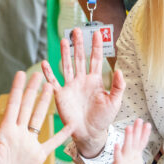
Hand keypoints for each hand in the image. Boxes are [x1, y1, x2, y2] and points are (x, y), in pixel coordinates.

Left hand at [0, 71, 71, 163]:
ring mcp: (30, 143)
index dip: (17, 89)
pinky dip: (62, 133)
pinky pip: (52, 141)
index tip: (21, 73)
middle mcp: (19, 133)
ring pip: (39, 118)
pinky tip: (69, 123)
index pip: (13, 104)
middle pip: (28, 106)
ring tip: (51, 88)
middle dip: (33, 90)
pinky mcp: (39, 155)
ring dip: (45, 104)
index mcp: (6, 130)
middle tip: (39, 74)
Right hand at [42, 28, 124, 157]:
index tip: (97, 32)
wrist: (90, 133)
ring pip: (67, 65)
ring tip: (63, 40)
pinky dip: (49, 73)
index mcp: (95, 81)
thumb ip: (118, 86)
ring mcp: (71, 86)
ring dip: (65, 53)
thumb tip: (119, 71)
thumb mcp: (114, 102)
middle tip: (76, 30)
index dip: (96, 46)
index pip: (96, 59)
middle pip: (79, 58)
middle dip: (78, 44)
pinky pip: (54, 82)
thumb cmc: (103, 119)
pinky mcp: (61, 95)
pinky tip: (44, 63)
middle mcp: (82, 80)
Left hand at [111, 119, 150, 163]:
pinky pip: (118, 158)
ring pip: (128, 147)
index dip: (144, 133)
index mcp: (136, 156)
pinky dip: (118, 151)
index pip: (141, 142)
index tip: (147, 124)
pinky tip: (117, 144)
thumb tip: (138, 148)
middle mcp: (132, 157)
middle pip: (136, 142)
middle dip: (138, 131)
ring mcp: (126, 161)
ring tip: (129, 127)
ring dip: (128, 137)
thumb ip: (136, 155)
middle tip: (139, 120)